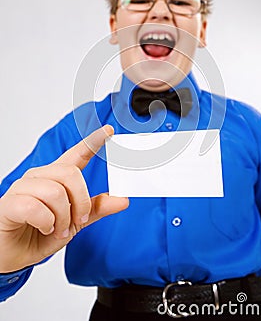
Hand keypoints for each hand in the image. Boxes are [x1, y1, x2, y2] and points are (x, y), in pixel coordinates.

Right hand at [0, 125, 128, 272]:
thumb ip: (95, 209)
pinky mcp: (9, 203)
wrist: (10, 256)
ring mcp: (22, 188)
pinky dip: (46, 223)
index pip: (76, 154)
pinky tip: (43, 228)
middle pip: (70, 174)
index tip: (109, 130)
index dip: (93, 141)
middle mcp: (39, 178)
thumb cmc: (37, 235)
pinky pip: (35, 207)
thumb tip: (122, 200)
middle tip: (77, 220)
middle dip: (80, 201)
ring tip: (57, 229)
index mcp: (55, 179)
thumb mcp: (73, 223)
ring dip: (62, 218)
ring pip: (55, 192)